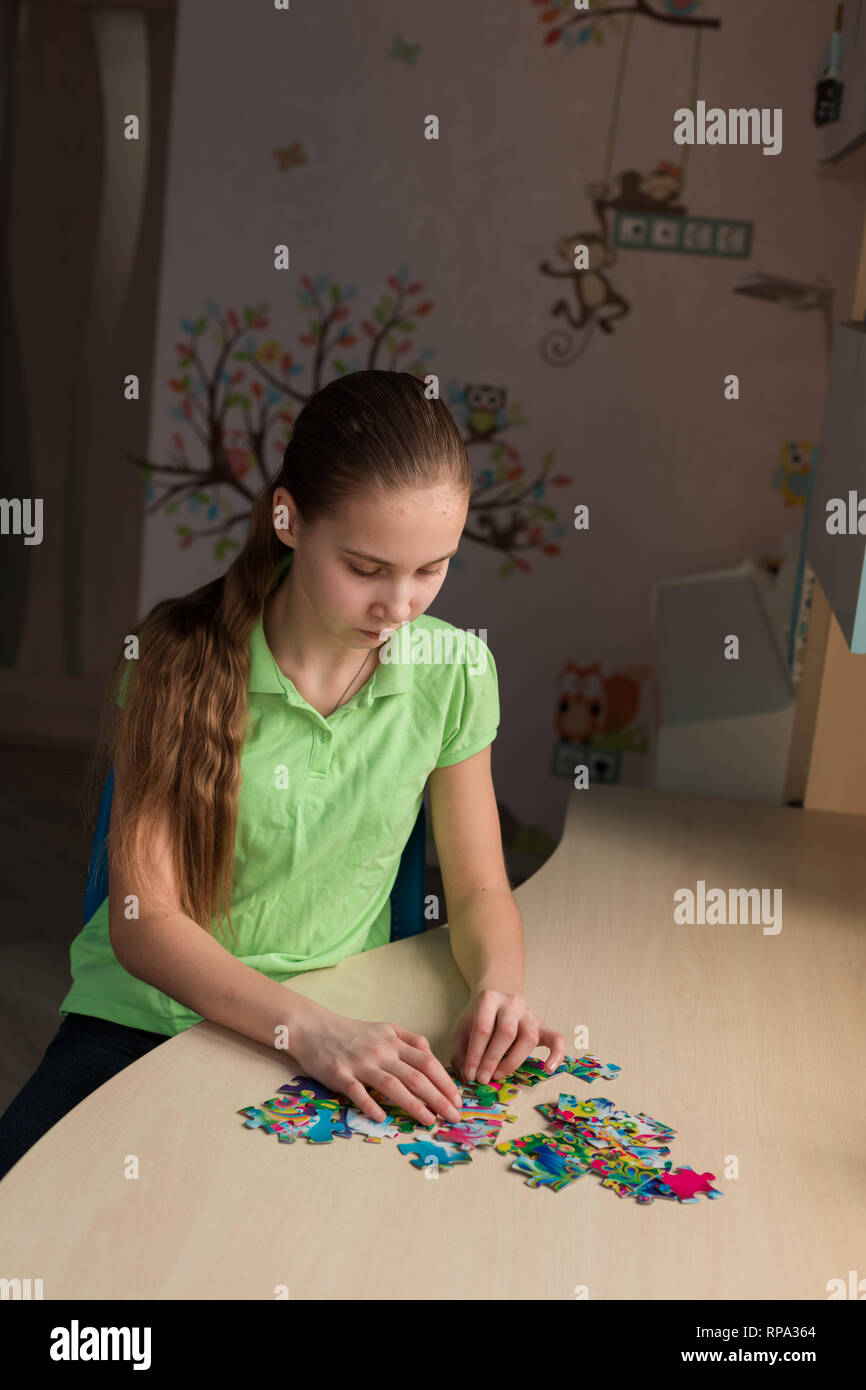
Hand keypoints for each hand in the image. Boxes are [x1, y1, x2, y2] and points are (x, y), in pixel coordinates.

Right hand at [290, 1005, 462, 1127]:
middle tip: (454, 1116)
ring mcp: (361, 1063)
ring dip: (414, 1105)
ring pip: (393, 1085)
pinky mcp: (340, 1074)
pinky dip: (371, 1104)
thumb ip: (409, 1040)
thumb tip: (432, 1057)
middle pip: (416, 1076)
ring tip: (430, 1121)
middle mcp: (381, 1051)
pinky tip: (382, 1118)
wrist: (314, 1028)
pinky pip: (358, 1091)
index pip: (427, 1061)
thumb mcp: (385, 1029)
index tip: (458, 1098)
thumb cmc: (352, 1032)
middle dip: (439, 1097)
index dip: (445, 1081)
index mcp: (394, 1040)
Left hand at [449, 989, 566, 1084]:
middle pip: (506, 1032)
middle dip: (493, 1059)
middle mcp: (512, 1003)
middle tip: (483, 1078)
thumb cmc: (477, 1019)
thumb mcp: (462, 1029)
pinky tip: (549, 1069)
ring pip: (528, 1038)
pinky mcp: (542, 1026)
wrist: (495, 1001)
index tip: (470, 1074)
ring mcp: (529, 1014)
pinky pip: (556, 1039)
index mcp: (489, 999)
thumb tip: (467, 1076)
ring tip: (499, 1075)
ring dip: (513, 1061)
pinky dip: (556, 1054)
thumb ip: (461, 1051)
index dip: (475, 1054)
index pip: (483, 1028)